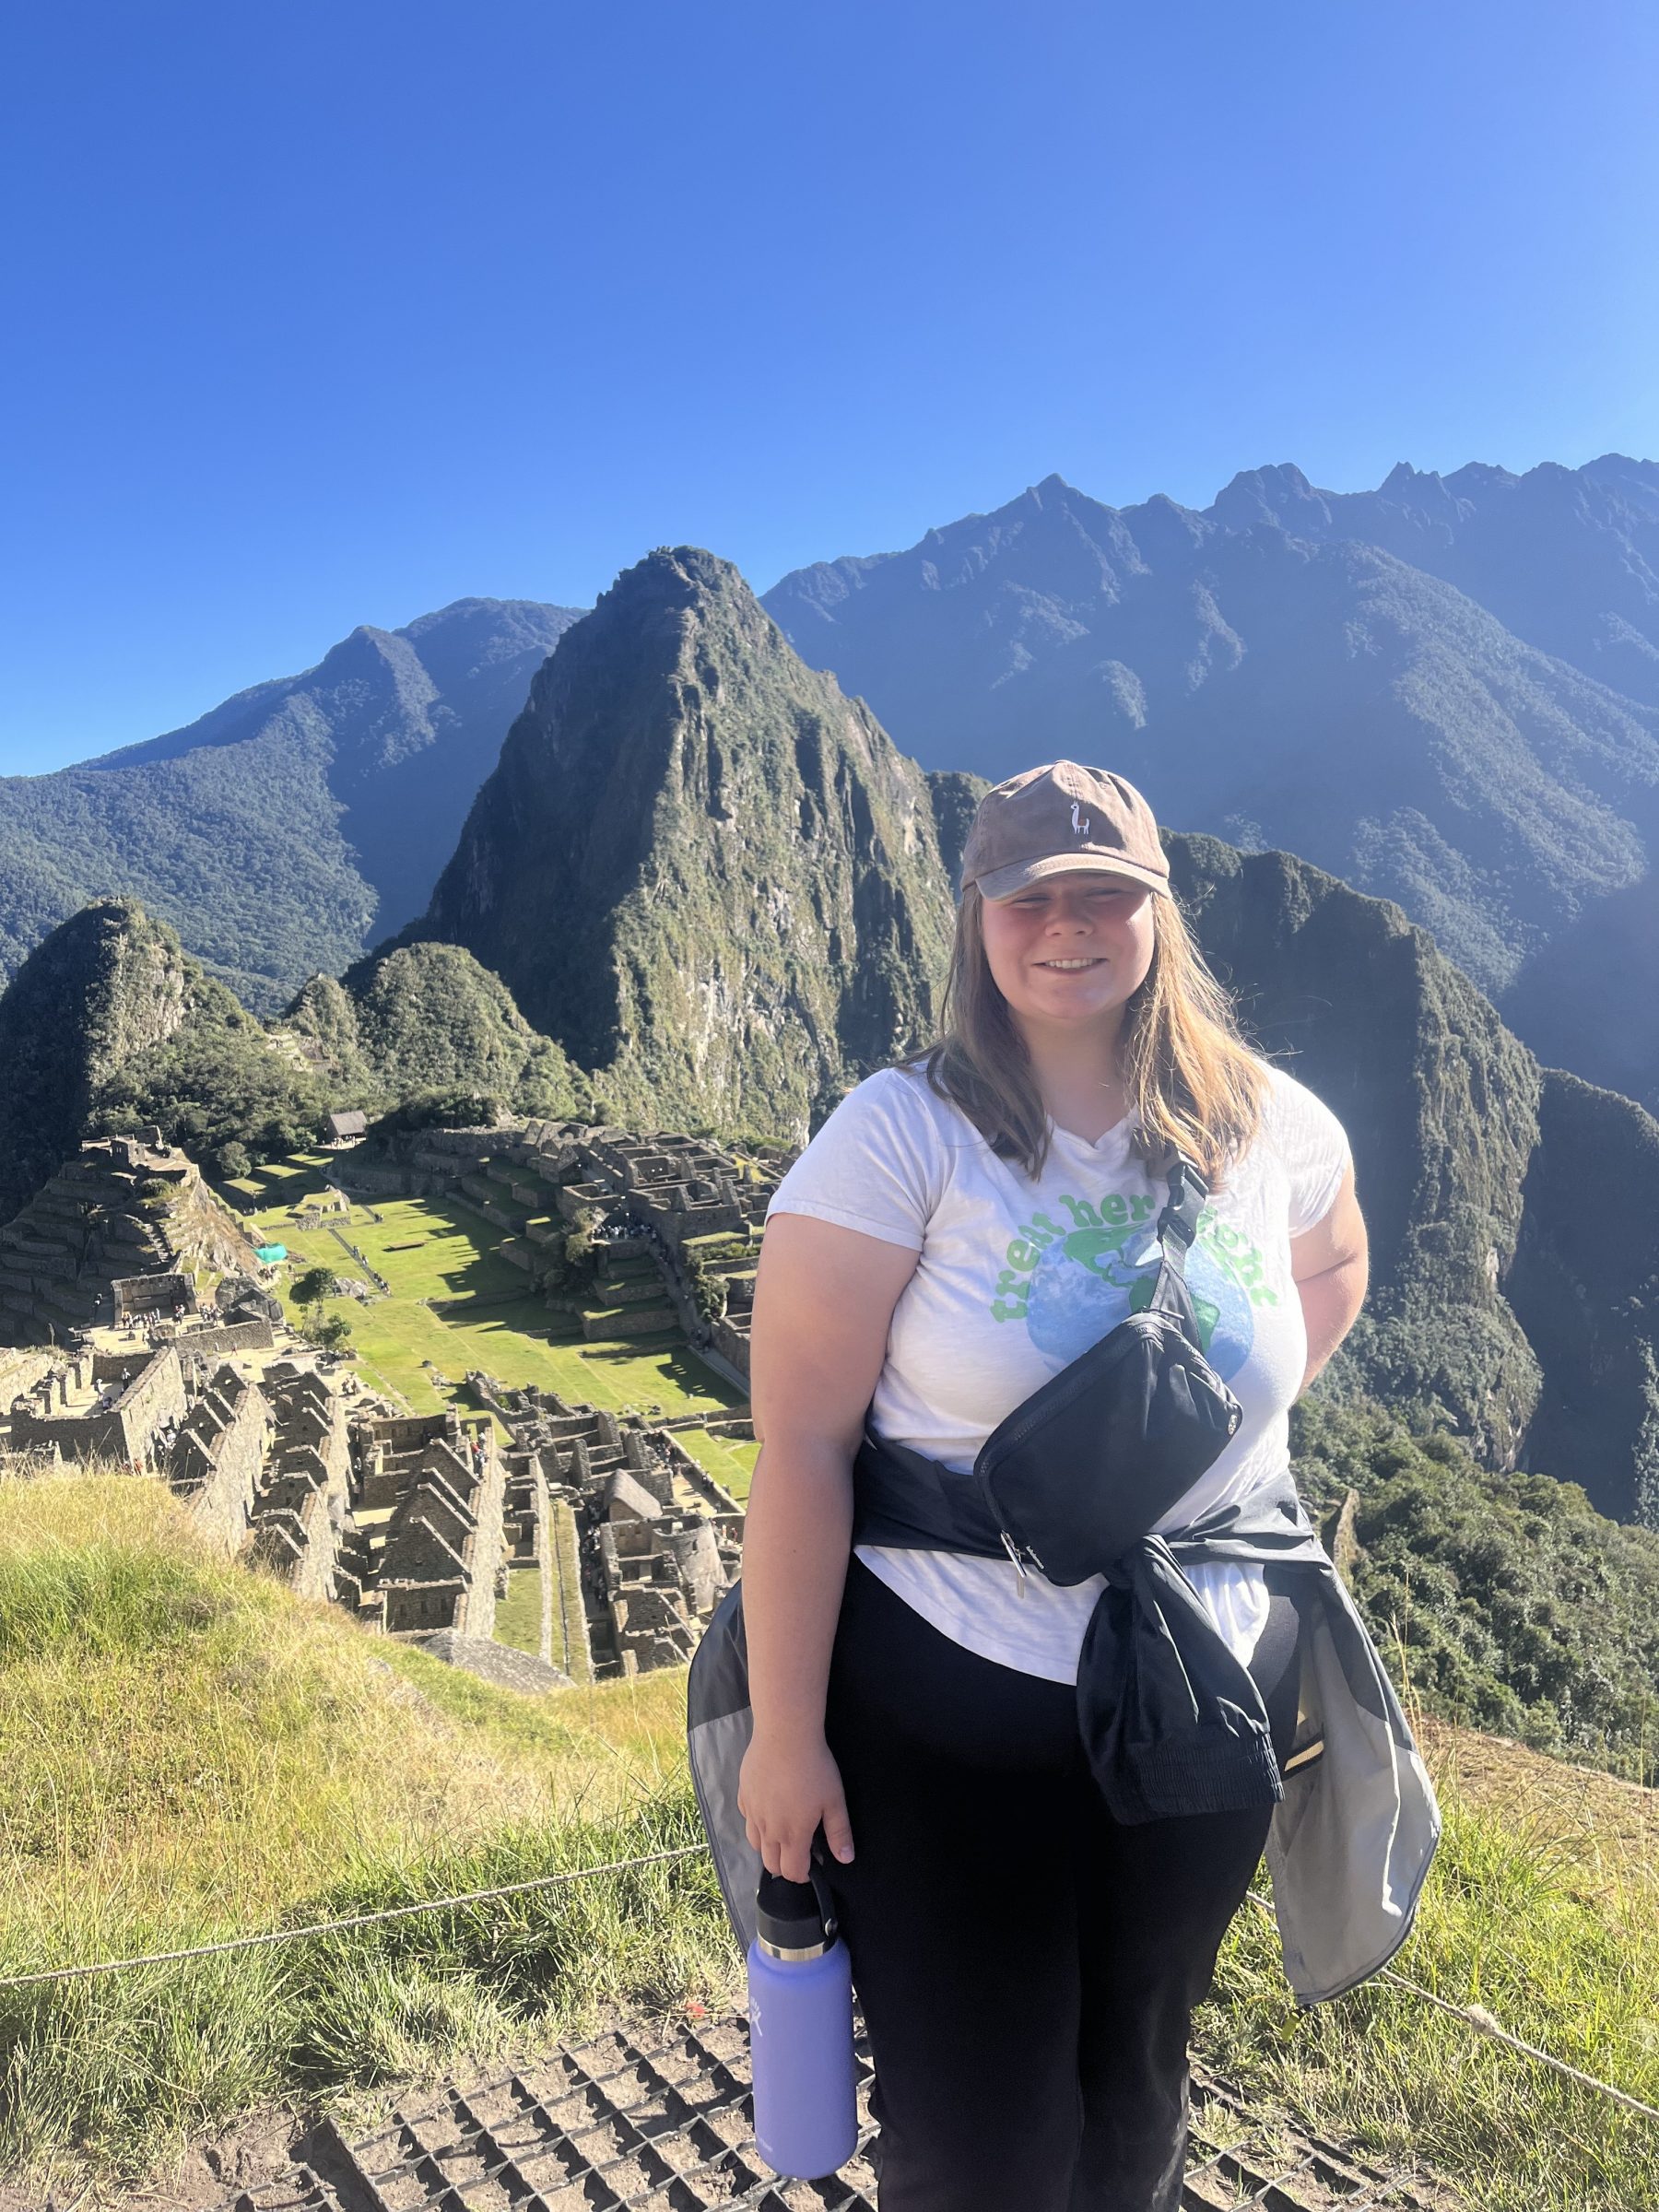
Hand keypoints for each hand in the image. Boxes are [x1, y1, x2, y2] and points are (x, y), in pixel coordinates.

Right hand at [738, 1726, 854, 1879]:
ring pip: (755, 1844)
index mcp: (793, 1835)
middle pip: (770, 1864)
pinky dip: (757, 1822)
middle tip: (799, 1849)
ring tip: (783, 1830)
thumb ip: (839, 1832)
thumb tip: (845, 1859)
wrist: (784, 1735)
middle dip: (785, 1865)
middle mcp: (768, 1830)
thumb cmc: (814, 1768)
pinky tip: (768, 1807)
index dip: (803, 1874)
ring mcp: (752, 1813)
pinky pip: (747, 1819)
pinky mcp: (743, 1795)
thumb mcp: (834, 1800)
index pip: (792, 1872)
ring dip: (769, 1846)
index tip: (812, 1864)